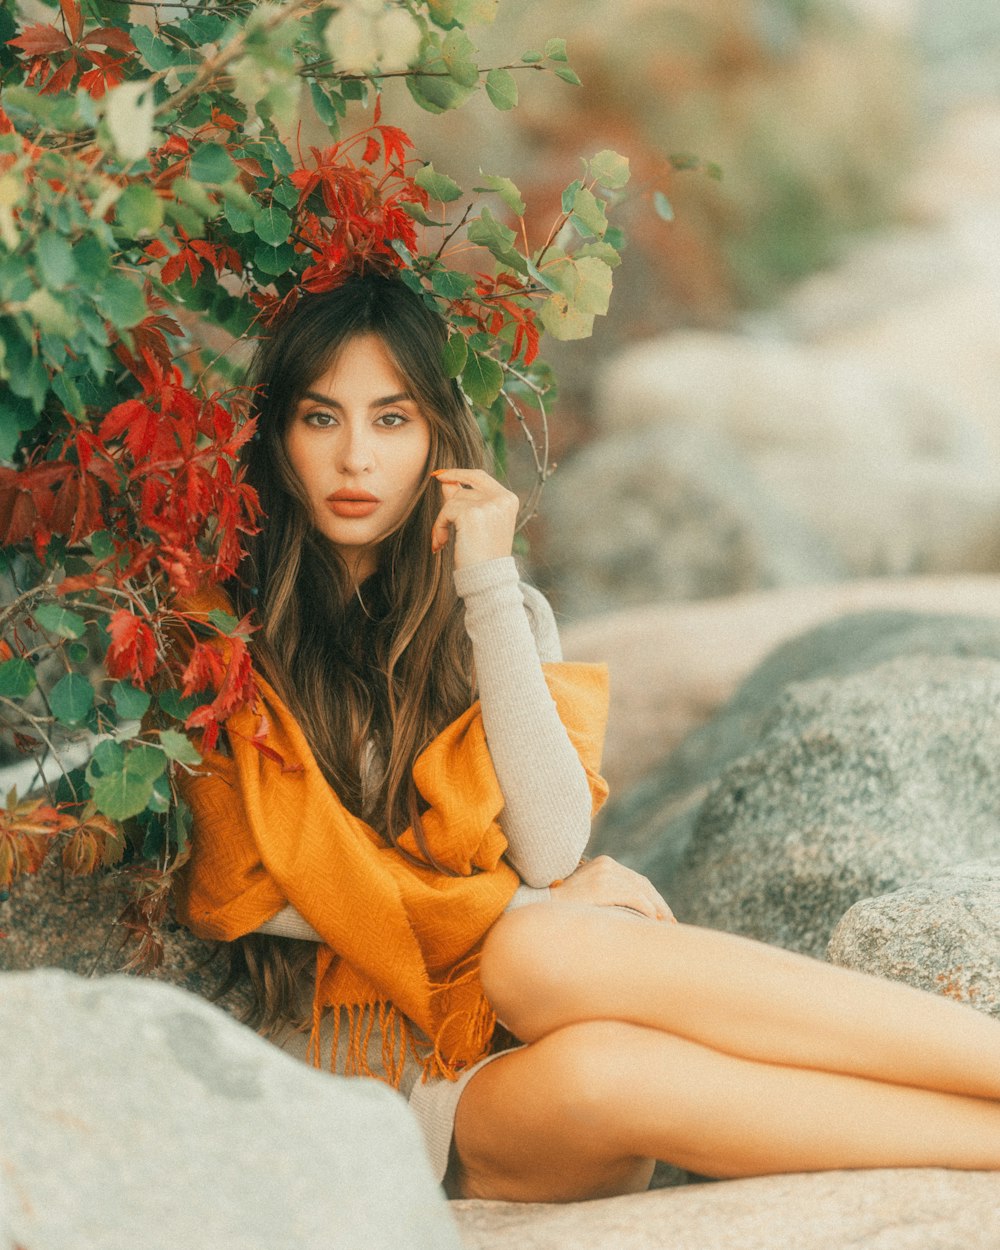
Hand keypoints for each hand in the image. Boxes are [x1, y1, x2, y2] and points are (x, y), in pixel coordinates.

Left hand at [430, 468, 518, 569]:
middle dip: (449, 502)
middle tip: (439, 510)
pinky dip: (439, 527)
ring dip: (443, 521)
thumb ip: (464, 500)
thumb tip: (445, 482)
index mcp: (508, 500)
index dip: (459, 473)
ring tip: (443, 541)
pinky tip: (441, 543)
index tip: (441, 476)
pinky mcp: (472, 513)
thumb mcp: (478, 524)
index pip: (480, 476)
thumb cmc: (484, 556)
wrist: (488, 578)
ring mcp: (488, 504)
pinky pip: (446, 511)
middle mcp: (502, 499)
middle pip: (464, 488)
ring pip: (453, 501)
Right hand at [551, 855, 676, 922]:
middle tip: (671, 923)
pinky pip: (633, 897)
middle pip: (642, 884)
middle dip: (659, 904)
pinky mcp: (603, 885)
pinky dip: (646, 909)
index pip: (636, 880)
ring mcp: (604, 873)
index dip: (653, 898)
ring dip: (657, 909)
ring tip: (666, 926)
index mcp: (603, 863)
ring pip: (641, 891)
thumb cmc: (562, 908)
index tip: (663, 916)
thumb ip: (607, 897)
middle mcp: (606, 864)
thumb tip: (628, 916)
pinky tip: (653, 921)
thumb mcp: (588, 896)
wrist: (540, 907)